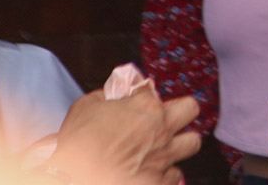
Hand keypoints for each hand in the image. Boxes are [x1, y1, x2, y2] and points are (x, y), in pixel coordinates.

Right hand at [47, 88, 200, 184]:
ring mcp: (164, 155)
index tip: (136, 105)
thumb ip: (105, 95)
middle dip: (181, 111)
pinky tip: (153, 173)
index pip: (154, 91)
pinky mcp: (160, 180)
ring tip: (165, 148)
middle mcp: (161, 128)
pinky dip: (165, 174)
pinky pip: (176, 175)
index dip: (144, 98)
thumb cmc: (78, 143)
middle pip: (190, 109)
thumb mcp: (85, 107)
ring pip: (193, 142)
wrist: (75, 178)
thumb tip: (115, 94)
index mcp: (145, 106)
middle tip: (167, 119)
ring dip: (181, 143)